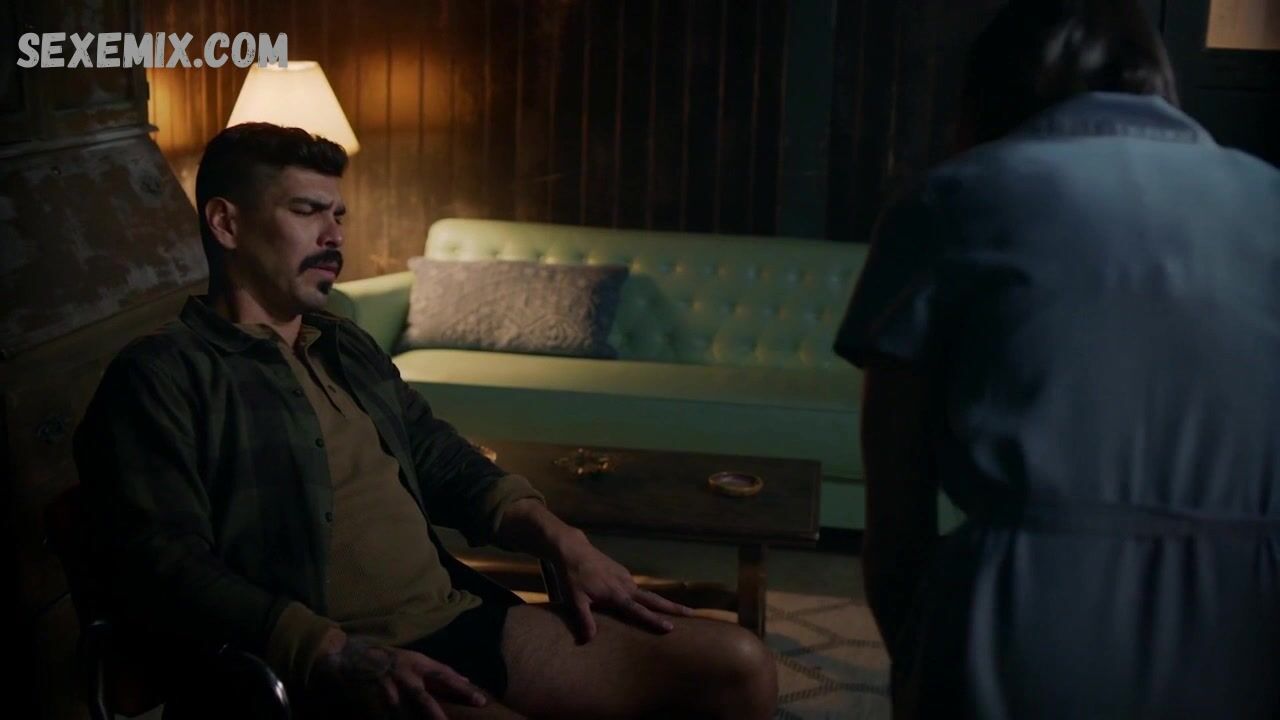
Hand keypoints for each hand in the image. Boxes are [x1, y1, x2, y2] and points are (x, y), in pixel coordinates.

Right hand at [311, 632, 486, 718]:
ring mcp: (387, 688)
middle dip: (438, 714)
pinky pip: (386, 715)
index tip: (480, 700)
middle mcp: (404, 674)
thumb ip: (436, 671)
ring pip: (404, 711)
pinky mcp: (372, 699)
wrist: (350, 654)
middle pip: (424, 698)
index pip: (444, 675)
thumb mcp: (413, 659)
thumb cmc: (387, 657)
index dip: (462, 688)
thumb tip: (464, 680)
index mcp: (418, 662)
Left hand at [553, 533, 694, 642]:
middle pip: (653, 598)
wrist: (574, 550)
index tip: (670, 627)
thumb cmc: (573, 576)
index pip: (639, 610)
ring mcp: (626, 577)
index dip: (654, 620)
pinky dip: (646, 595)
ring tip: (676, 611)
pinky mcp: (622, 572)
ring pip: (647, 592)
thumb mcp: (575, 600)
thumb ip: (584, 620)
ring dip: (661, 601)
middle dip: (672, 607)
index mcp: (617, 594)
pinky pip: (637, 587)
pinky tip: (646, 601)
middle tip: (692, 614)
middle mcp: (626, 585)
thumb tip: (588, 640)